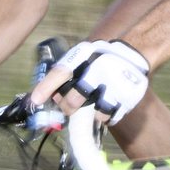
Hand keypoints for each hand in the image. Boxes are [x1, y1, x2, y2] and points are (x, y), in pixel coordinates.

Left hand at [29, 40, 148, 123]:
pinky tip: (109, 105)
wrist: (133, 52)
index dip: (46, 87)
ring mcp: (115, 84)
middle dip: (69, 107)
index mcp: (84, 56)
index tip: (35, 101)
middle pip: (74, 100)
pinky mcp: (128, 96)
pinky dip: (106, 116)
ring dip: (92, 113)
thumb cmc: (101, 57)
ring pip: (95, 113)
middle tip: (70, 106)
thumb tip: (41, 97)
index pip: (61, 72)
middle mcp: (99, 69)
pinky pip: (111, 117)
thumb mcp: (81, 56)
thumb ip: (63, 75)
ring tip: (95, 102)